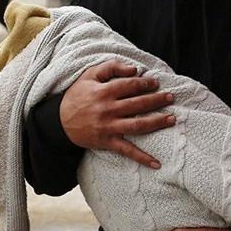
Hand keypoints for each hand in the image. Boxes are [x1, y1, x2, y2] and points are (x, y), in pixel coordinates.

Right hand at [59, 59, 175, 167]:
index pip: (130, 86)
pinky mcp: (107, 142)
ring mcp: (109, 127)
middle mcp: (108, 110)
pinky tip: (157, 163)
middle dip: (157, 100)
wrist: (58, 122)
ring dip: (157, 122)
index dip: (145, 83)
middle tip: (171, 97)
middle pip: (138, 104)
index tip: (156, 83)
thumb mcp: (89, 76)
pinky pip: (127, 151)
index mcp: (104, 92)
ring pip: (137, 125)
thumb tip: (134, 69)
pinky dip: (142, 158)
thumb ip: (111, 67)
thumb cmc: (77, 95)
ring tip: (172, 119)